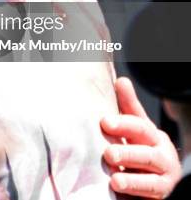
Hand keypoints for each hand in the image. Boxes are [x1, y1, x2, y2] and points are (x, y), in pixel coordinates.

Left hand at [101, 77, 180, 197]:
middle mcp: (162, 156)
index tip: (104, 122)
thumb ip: (128, 106)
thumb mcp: (134, 127)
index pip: (140, 127)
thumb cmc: (139, 147)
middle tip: (109, 154)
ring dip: (133, 180)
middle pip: (147, 155)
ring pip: (152, 181)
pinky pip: (151, 195)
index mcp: (153, 136)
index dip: (123, 124)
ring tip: (115, 180)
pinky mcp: (162, 196)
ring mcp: (164, 179)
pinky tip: (120, 191)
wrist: (157, 179)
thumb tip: (121, 80)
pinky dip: (137, 194)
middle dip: (128, 154)